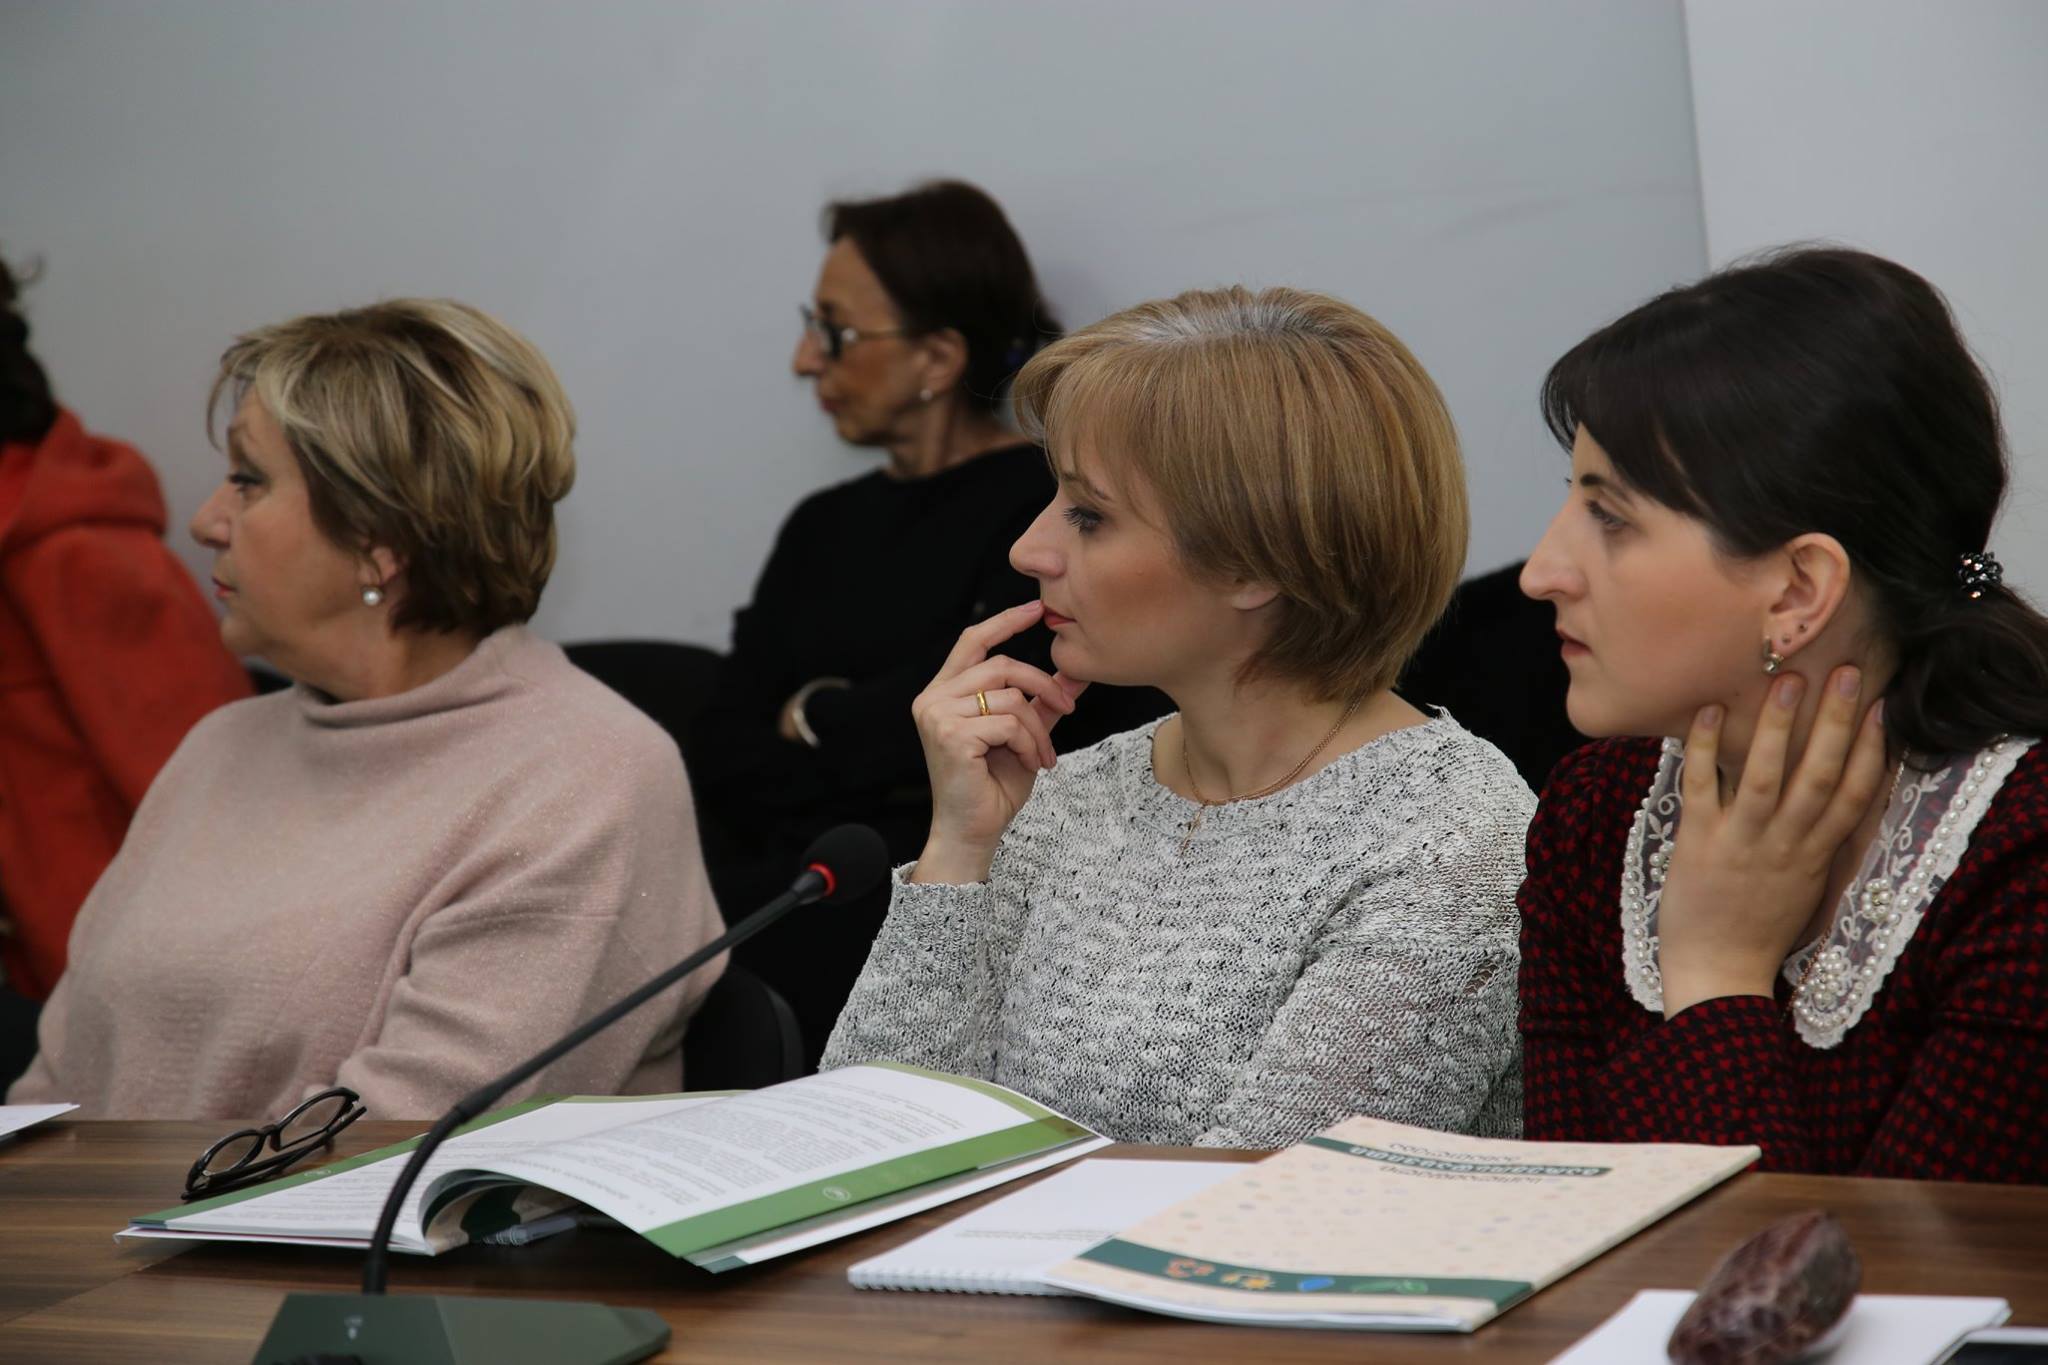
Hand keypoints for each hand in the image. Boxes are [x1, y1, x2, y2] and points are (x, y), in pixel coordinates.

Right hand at [909, 601, 1087, 883]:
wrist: (972, 832)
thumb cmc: (992, 787)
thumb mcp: (1023, 735)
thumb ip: (1041, 703)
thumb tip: (1073, 673)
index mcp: (944, 692)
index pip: (973, 641)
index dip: (1006, 622)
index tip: (1038, 608)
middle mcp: (933, 698)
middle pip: (1001, 665)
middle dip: (1042, 685)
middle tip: (1068, 708)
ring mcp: (937, 715)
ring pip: (1010, 697)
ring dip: (1038, 728)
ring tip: (1043, 755)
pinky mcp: (950, 734)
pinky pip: (1008, 722)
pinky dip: (1030, 743)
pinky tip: (1032, 763)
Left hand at [1655, 666, 1889, 1016]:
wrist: (1719, 973)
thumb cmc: (1758, 928)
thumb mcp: (1802, 885)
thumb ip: (1813, 843)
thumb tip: (1826, 799)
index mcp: (1814, 855)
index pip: (1853, 797)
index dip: (1871, 751)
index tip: (1882, 708)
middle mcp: (1785, 844)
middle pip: (1818, 776)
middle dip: (1833, 723)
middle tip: (1844, 673)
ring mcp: (1743, 842)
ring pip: (1767, 777)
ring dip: (1778, 727)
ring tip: (1787, 681)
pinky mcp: (1699, 842)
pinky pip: (1703, 788)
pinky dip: (1707, 749)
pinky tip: (1710, 712)